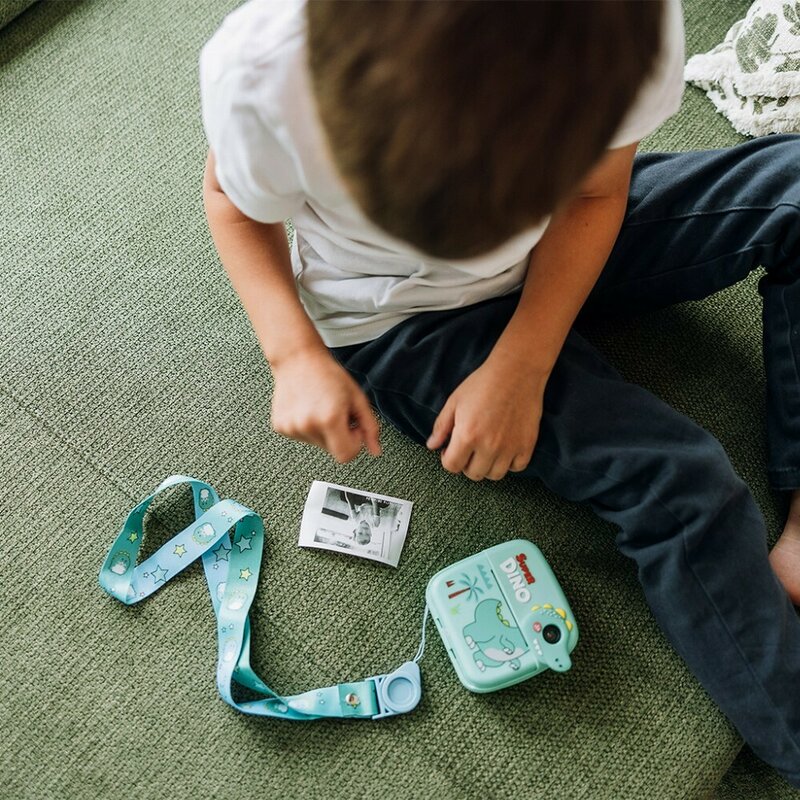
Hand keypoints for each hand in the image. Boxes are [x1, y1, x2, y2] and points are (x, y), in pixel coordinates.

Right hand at [270, 349, 380, 462]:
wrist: (298, 359)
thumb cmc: (329, 375)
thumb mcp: (357, 398)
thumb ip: (370, 426)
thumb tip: (376, 451)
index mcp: (329, 419)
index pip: (346, 456)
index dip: (354, 443)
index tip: (352, 426)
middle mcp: (307, 426)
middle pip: (331, 451)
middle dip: (339, 436)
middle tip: (337, 412)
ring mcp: (290, 428)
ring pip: (317, 445)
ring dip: (323, 431)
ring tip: (320, 408)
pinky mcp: (280, 427)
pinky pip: (302, 437)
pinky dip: (308, 428)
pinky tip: (307, 409)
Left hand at [426, 354, 545, 480]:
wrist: (516, 371)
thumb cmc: (482, 383)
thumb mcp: (455, 401)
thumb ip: (441, 426)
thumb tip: (431, 446)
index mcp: (467, 435)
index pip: (452, 466)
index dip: (447, 459)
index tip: (451, 450)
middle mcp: (489, 446)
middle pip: (473, 474)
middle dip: (466, 464)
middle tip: (469, 449)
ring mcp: (510, 447)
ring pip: (495, 475)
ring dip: (487, 466)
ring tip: (485, 450)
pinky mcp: (527, 444)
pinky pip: (517, 468)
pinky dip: (510, 463)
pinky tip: (504, 449)